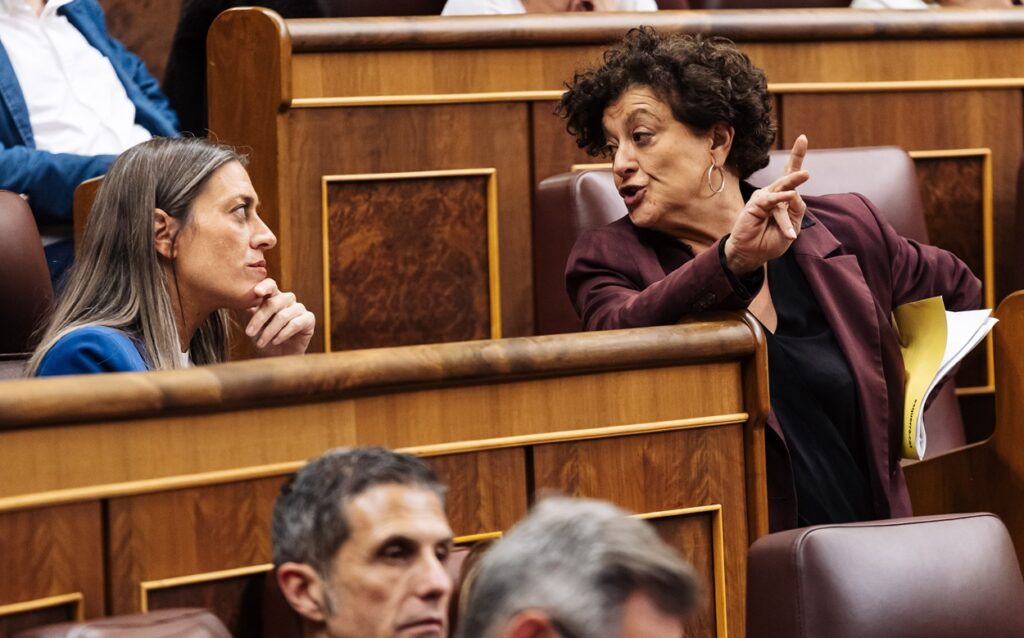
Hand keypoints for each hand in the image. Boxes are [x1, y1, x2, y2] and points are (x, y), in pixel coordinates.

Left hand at [245, 278, 314, 356]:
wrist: (277, 358)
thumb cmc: (263, 339)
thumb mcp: (250, 325)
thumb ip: (246, 312)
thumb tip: (236, 301)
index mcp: (273, 296)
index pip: (270, 285)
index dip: (265, 286)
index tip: (257, 292)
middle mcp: (287, 300)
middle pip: (273, 303)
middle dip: (259, 319)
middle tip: (248, 333)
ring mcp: (299, 308)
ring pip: (283, 315)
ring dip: (270, 331)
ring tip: (260, 343)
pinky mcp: (309, 320)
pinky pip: (296, 323)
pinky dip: (283, 334)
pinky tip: (275, 341)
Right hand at [724, 134, 809, 274]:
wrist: (752, 255)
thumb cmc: (771, 241)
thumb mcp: (792, 228)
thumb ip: (797, 211)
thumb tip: (796, 193)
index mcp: (783, 199)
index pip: (791, 176)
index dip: (796, 157)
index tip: (802, 138)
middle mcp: (773, 195)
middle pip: (787, 174)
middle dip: (796, 156)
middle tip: (802, 140)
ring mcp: (764, 198)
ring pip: (784, 191)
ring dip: (794, 183)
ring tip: (807, 174)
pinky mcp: (755, 205)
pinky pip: (772, 200)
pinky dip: (782, 199)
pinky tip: (790, 195)